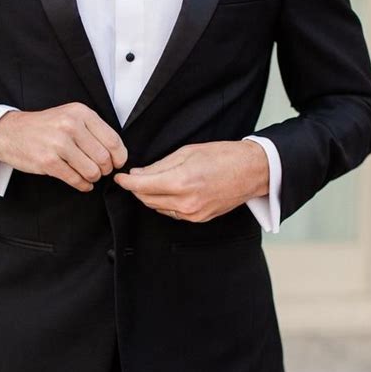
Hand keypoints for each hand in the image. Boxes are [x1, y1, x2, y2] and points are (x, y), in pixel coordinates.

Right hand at [0, 102, 127, 191]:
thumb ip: (94, 131)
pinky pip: (75, 179)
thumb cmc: (45, 126)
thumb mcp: (70, 117)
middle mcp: (71, 125)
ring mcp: (58, 143)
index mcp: (80, 113)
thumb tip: (119, 154)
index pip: (113, 140)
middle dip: (105, 169)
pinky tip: (81, 183)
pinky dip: (82, 185)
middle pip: (104, 158)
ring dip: (93, 178)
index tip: (117, 163)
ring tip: (89, 175)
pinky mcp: (48, 161)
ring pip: (92, 171)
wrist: (9, 132)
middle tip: (100, 171)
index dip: (119, 157)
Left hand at [113, 140, 268, 221]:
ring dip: (150, 196)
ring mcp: (192, 214)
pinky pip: (172, 213)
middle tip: (135, 176)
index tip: (119, 178)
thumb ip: (160, 165)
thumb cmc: (222, 156)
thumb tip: (139, 173)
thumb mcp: (187, 152)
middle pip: (147, 199)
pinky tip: (168, 191)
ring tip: (152, 181)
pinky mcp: (199, 219)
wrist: (251, 172)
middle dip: (137, 188)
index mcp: (181, 182)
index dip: (126, 182)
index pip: (142, 186)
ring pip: (158, 208)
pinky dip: (165, 203)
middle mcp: (185, 202)